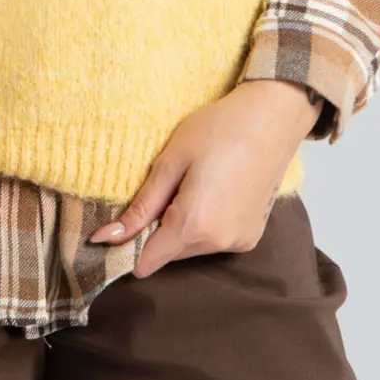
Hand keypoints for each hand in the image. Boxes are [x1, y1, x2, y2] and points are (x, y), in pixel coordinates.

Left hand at [88, 80, 319, 278]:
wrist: (271, 119)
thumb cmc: (218, 129)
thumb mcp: (171, 160)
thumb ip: (142, 206)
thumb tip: (108, 238)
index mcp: (194, 224)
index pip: (148, 260)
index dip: (128, 247)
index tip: (118, 229)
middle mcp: (219, 243)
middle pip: (170, 253)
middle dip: (159, 229)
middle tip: (168, 185)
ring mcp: (239, 242)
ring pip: (192, 247)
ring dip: (183, 226)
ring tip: (194, 184)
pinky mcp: (251, 236)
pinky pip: (215, 241)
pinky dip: (206, 225)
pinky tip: (213, 192)